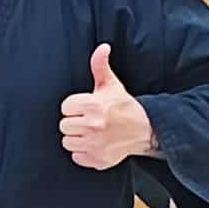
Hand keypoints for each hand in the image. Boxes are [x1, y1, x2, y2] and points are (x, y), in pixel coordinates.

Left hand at [60, 44, 155, 169]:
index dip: (74, 106)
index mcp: (93, 106)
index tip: (84, 107)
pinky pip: (76, 157)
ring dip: (76, 138)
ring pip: (68, 142)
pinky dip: (83, 152)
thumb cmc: (123, 106)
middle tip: (87, 120)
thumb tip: (102, 47)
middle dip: (74, 122)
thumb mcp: (111, 84)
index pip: (65, 107)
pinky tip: (93, 144)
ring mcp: (95, 144)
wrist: (144, 129)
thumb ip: (100, 66)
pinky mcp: (97, 159)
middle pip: (64, 126)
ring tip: (89, 132)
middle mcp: (93, 126)